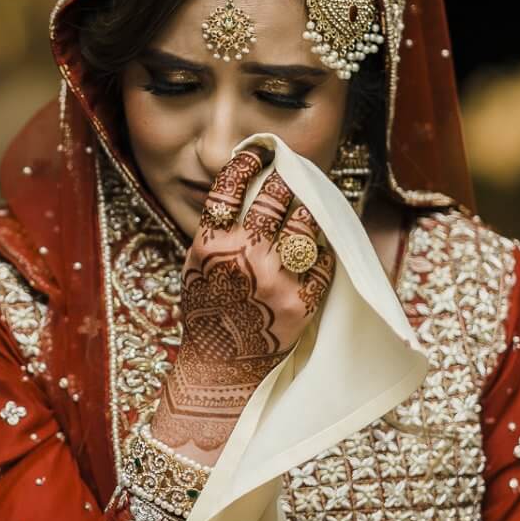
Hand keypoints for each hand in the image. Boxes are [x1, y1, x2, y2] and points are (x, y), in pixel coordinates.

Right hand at [153, 149, 335, 450]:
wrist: (220, 368)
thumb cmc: (206, 314)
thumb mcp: (197, 266)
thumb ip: (218, 231)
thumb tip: (250, 192)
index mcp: (211, 244)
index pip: (231, 187)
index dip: (247, 162)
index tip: (258, 153)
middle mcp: (244, 257)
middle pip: (273, 199)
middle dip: (286, 180)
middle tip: (293, 174)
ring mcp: (276, 279)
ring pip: (305, 224)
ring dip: (310, 207)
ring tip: (310, 202)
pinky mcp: (302, 302)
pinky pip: (323, 260)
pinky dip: (323, 246)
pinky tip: (319, 240)